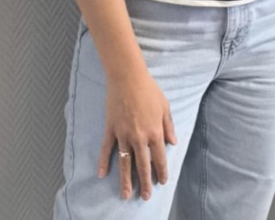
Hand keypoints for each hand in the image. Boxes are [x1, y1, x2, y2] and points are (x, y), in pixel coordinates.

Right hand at [97, 69, 176, 199]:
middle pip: (142, 165)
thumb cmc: (149, 90)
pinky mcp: (111, 129)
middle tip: (145, 197)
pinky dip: (103, 162)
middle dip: (145, 183)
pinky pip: (106, 149)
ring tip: (126, 195)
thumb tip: (173, 142)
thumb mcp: (165, 106)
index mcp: (154, 131)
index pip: (159, 157)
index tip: (162, 182)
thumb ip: (169, 126)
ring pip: (124, 162)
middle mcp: (139, 137)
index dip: (161, 171)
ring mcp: (123, 134)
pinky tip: (101, 174)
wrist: (128, 77)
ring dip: (126, 180)